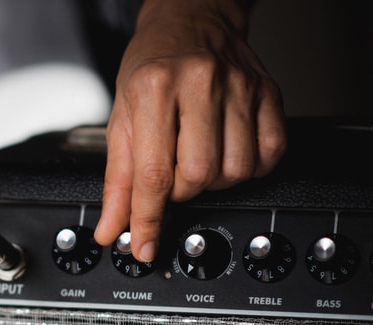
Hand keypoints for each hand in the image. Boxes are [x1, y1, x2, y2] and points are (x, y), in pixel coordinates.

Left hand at [94, 0, 286, 261]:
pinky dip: (248, 168)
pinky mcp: (270, 93)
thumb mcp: (121, 118)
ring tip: (198, 158)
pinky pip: (268, 155)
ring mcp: (240, 87)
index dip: (147, 218)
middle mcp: (200, 84)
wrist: (190, 20)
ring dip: (212, 182)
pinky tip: (228, 152)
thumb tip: (112, 228)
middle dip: (180, 191)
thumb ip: (117, 179)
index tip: (144, 246)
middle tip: (171, 173)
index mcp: (153, 89)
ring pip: (234, 171)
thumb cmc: (150, 68)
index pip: (152, 172)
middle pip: (198, 176)